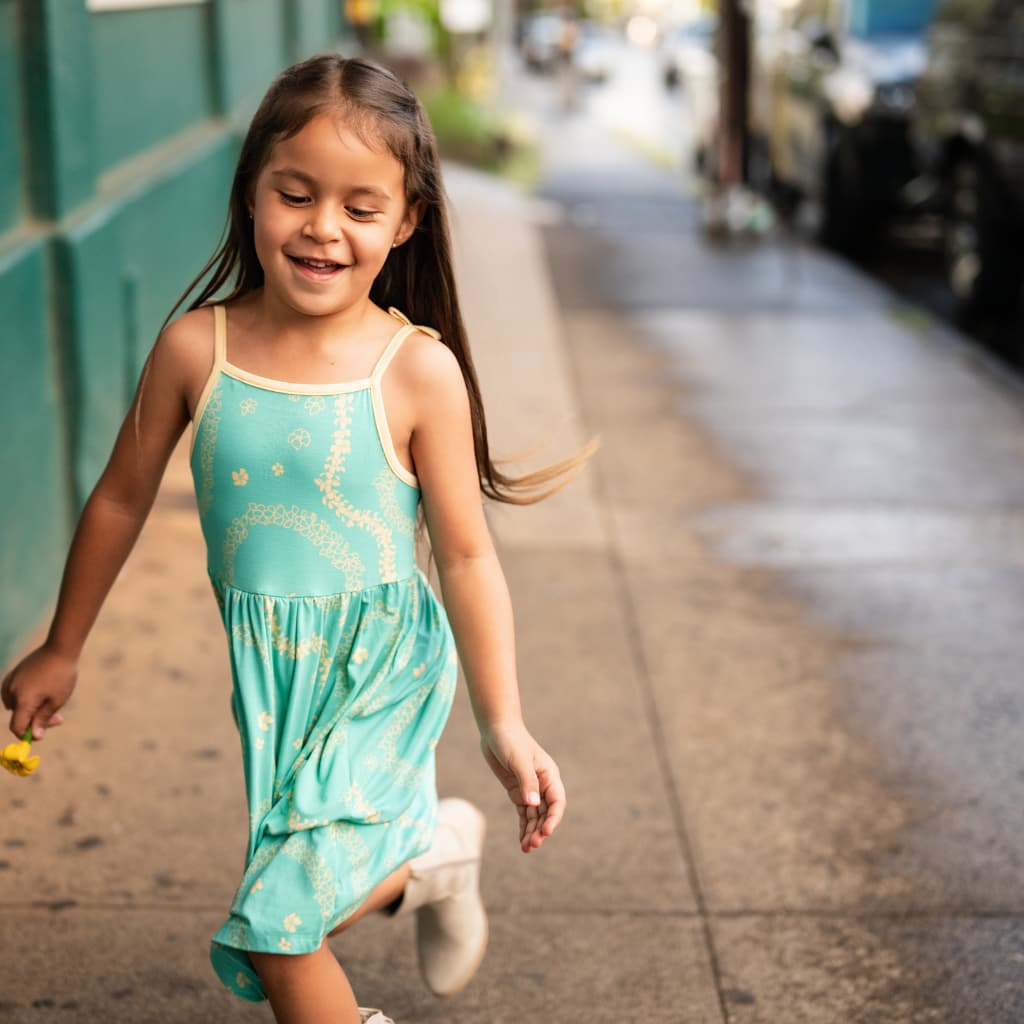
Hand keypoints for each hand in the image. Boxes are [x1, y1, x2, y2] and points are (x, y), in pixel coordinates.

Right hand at [1, 645, 75, 740]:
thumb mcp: (57, 701)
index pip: (17, 727)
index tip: (42, 733)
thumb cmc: (62, 675)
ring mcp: (10, 682)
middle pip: (19, 716)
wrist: (60, 648)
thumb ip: (43, 719)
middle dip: (37, 720)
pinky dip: (27, 698)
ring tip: (53, 703)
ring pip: (18, 706)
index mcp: (22, 701)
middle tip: (58, 718)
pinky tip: (41, 694)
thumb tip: (35, 737)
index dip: (28, 734)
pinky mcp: (13, 675)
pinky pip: (14, 694)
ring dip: (33, 709)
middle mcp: (11, 692)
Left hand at [479, 720, 565, 853]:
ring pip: (535, 816)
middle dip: (540, 830)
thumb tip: (533, 804)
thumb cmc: (510, 740)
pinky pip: (524, 813)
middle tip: (531, 845)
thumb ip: (527, 782)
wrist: (496, 729)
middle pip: (546, 813)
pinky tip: (521, 840)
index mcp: (549, 775)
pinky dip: (524, 826)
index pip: (557, 802)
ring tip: (525, 848)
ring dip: (532, 832)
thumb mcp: (519, 760)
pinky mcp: (517, 791)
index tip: (545, 832)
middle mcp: (543, 784)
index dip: (553, 818)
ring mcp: (530, 789)